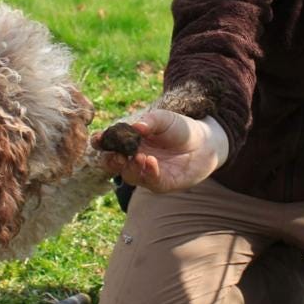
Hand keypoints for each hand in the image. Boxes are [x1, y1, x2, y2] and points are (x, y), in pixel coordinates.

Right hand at [93, 109, 227, 193]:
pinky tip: (151, 162)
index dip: (100, 142)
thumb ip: (150, 122)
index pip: (108, 144)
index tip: (98, 139)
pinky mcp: (161, 183)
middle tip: (116, 155)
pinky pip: (150, 182)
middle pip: (112, 163)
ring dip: (130, 167)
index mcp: (129, 141)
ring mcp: (146, 172)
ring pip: (128, 176)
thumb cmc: (180, 129)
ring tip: (139, 157)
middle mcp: (133, 158)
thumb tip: (136, 126)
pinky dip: (148, 173)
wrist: (205, 143)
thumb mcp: (164, 119)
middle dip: (110, 160)